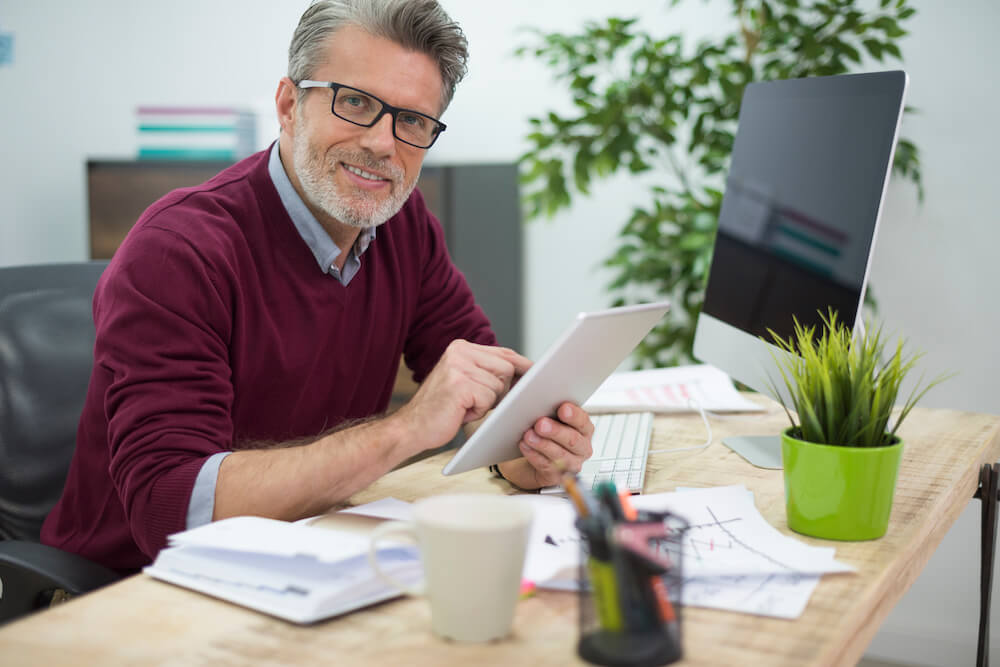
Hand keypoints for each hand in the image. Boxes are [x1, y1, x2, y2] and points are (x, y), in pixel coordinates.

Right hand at [393, 340, 531, 455]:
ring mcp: (459, 367)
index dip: (522, 365)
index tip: (538, 374)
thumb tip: (525, 374)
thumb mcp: (465, 382)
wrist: (412, 427)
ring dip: (487, 402)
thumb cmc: (442, 409)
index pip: (504, 352)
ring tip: (465, 406)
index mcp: (462, 347)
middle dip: (501, 390)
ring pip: (499, 386)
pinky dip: (479, 411)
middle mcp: (460, 352)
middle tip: (478, 401)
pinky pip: (489, 398)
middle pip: (507, 368)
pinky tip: (461, 411)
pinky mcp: (460, 384)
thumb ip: (489, 372)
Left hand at [498, 402, 593, 488]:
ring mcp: (571, 464)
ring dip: (543, 444)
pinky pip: (546, 466)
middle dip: (556, 431)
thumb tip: (541, 398)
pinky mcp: (556, 477)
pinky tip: (525, 446)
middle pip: (572, 440)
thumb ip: (551, 410)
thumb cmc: (543, 434)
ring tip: (529, 436)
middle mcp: (581, 448)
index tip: (563, 408)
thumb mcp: (550, 418)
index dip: (573, 415)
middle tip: (541, 423)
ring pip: (559, 455)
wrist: (530, 458)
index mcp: (584, 429)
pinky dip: (534, 455)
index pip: (583, 421)